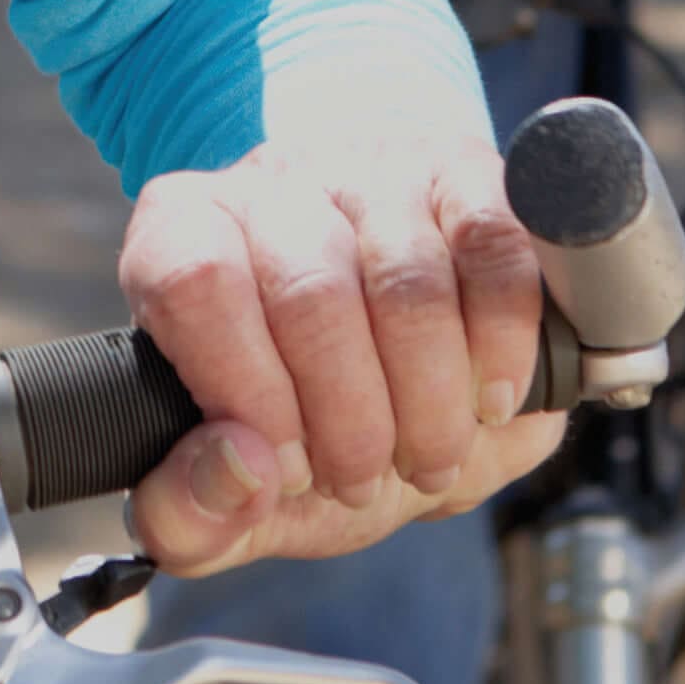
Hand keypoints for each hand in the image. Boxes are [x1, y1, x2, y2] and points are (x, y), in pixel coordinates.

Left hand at [114, 120, 563, 576]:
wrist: (401, 371)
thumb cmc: (304, 422)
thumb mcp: (232, 492)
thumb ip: (190, 513)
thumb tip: (235, 471)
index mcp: (183, 236)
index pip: (195, 283)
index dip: (248, 392)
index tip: (289, 469)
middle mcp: (275, 185)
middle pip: (310, 293)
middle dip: (351, 423)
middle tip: (365, 482)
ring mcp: (377, 170)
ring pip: (407, 279)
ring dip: (429, 403)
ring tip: (428, 460)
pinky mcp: (468, 175)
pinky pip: (491, 246)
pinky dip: (501, 344)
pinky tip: (489, 402)